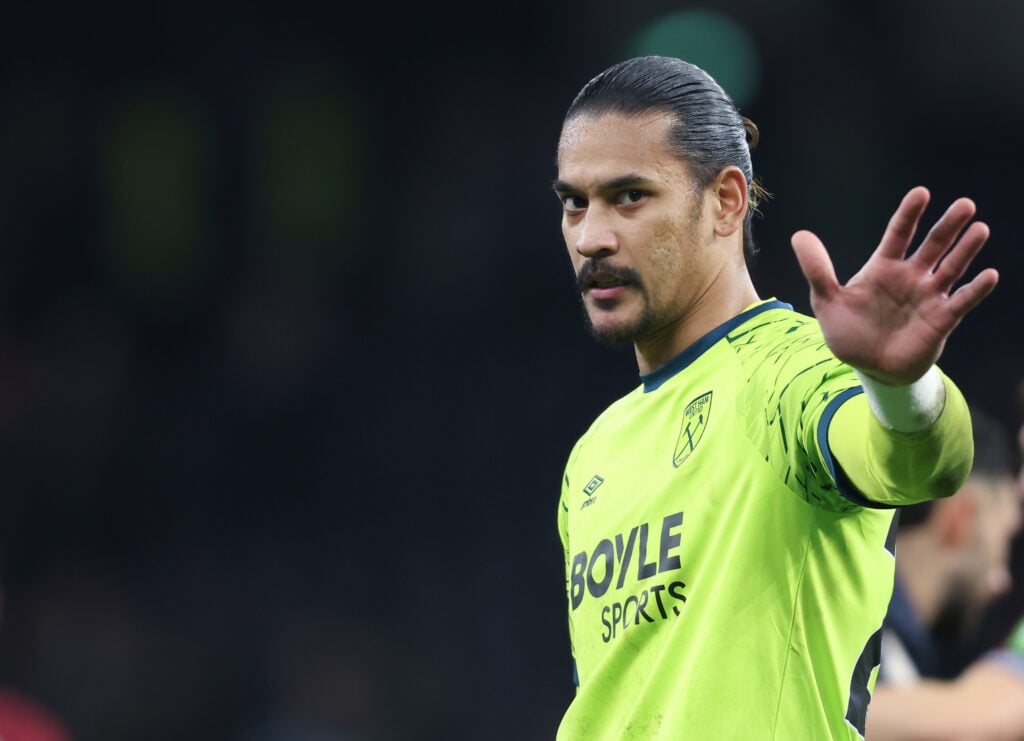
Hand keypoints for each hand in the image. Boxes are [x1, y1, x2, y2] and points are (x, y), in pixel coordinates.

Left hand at [790, 186, 998, 384]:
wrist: (869, 367)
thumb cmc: (849, 332)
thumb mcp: (827, 301)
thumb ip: (817, 270)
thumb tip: (799, 235)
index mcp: (883, 267)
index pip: (898, 234)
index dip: (909, 214)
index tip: (921, 193)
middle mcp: (910, 276)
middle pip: (932, 245)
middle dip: (948, 225)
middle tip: (965, 205)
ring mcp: (928, 296)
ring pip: (952, 268)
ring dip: (966, 250)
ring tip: (980, 229)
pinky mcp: (941, 319)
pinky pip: (962, 301)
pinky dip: (976, 289)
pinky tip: (989, 275)